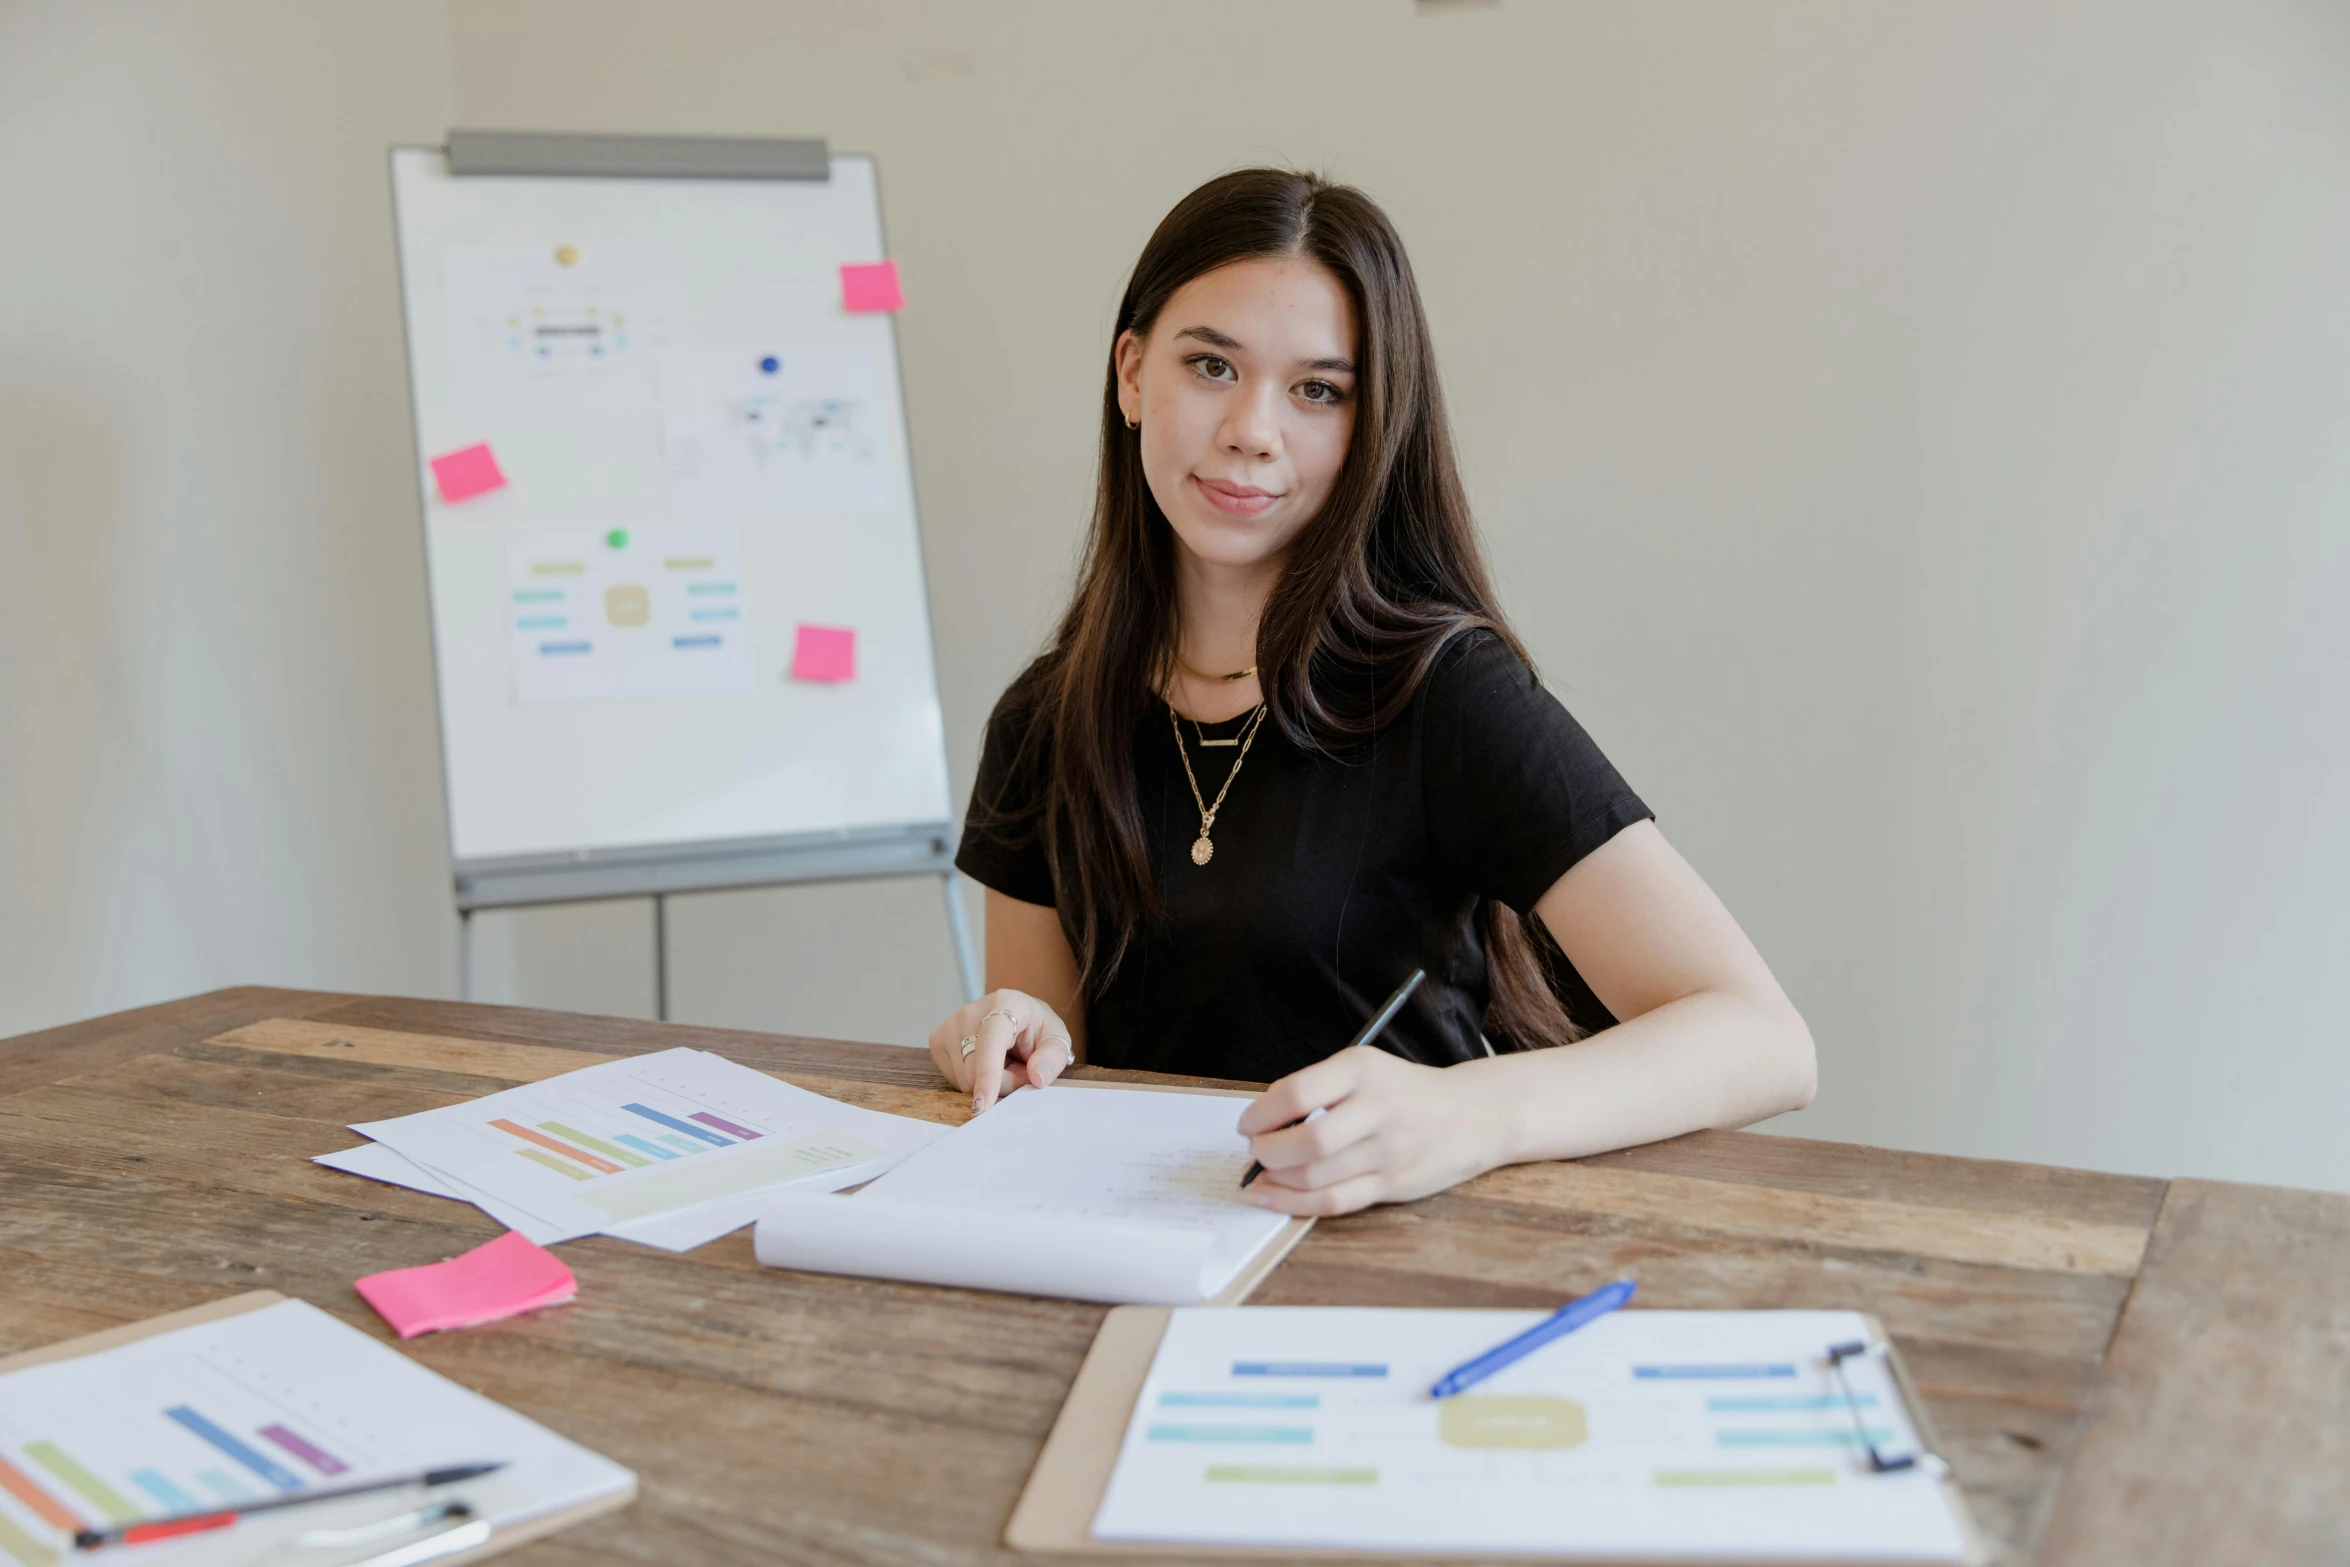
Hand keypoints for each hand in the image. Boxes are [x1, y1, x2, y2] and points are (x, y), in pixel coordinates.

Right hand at [927, 989, 1078, 1113]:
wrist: (1015, 1016)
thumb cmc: (1036, 1029)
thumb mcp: (1056, 1039)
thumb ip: (1053, 1057)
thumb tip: (1036, 1076)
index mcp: (1006, 1003)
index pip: (991, 1041)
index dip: (988, 1073)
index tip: (984, 1103)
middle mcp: (970, 1011)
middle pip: (977, 1071)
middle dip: (1003, 1084)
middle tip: (1019, 1069)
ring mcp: (949, 1025)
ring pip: (964, 1080)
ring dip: (989, 1084)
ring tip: (1002, 1063)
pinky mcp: (937, 1040)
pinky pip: (955, 1080)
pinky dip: (974, 1081)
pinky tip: (983, 1064)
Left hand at [1236, 1047, 1505, 1215]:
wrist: (1474, 1115)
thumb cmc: (1406, 1091)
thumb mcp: (1366, 1069)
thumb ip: (1319, 1088)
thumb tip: (1262, 1122)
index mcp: (1363, 1070)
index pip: (1297, 1094)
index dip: (1261, 1114)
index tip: (1247, 1124)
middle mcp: (1378, 1109)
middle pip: (1307, 1142)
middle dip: (1267, 1152)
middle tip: (1256, 1151)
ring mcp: (1388, 1151)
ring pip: (1316, 1177)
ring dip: (1277, 1179)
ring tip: (1264, 1173)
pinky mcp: (1393, 1184)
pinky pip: (1334, 1202)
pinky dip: (1295, 1204)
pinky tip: (1274, 1198)